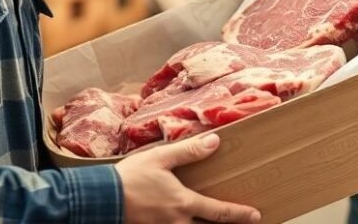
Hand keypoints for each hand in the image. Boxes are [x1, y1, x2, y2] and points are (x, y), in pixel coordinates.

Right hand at [115, 133, 260, 222]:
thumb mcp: (160, 158)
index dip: (239, 214)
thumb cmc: (130, 177)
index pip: (219, 212)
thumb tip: (215, 142)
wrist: (101, 198)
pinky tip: (186, 223)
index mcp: (183, 203)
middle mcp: (177, 222)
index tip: (256, 215)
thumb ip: (188, 151)